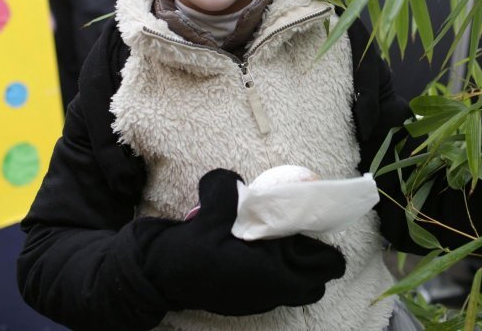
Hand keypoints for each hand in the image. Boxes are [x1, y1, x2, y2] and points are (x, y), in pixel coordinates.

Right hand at [136, 169, 344, 315]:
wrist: (157, 278)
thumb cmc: (184, 253)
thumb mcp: (207, 217)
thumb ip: (225, 192)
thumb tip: (235, 180)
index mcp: (269, 273)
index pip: (324, 263)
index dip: (323, 242)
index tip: (311, 222)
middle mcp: (272, 291)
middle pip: (318, 277)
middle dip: (316, 256)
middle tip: (299, 231)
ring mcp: (262, 300)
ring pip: (302, 286)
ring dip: (299, 266)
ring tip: (280, 241)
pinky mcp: (250, 301)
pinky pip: (281, 289)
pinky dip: (281, 273)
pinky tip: (258, 251)